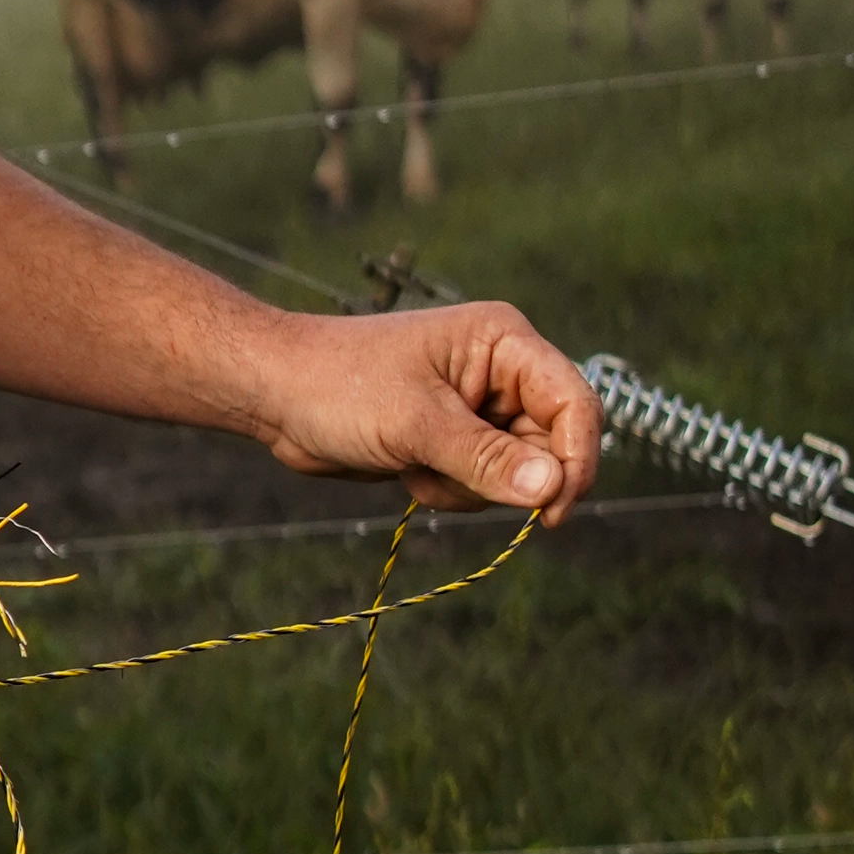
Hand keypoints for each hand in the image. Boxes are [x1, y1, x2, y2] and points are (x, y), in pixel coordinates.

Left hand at [235, 300, 599, 519]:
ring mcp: (479, 406)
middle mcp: (501, 370)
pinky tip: (408, 471)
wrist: (276, 394)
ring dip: (472, 488)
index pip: (574, 403)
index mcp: (504, 342)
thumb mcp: (416, 424)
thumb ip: (487, 459)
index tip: (554, 511)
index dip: (576, 459)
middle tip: (452, 480)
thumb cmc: (340, 386)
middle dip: (506, 477)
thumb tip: (550, 489)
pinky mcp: (455, 438)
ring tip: (418, 467)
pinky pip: (483, 482)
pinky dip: (451, 491)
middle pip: (551, 444)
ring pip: (517, 472)